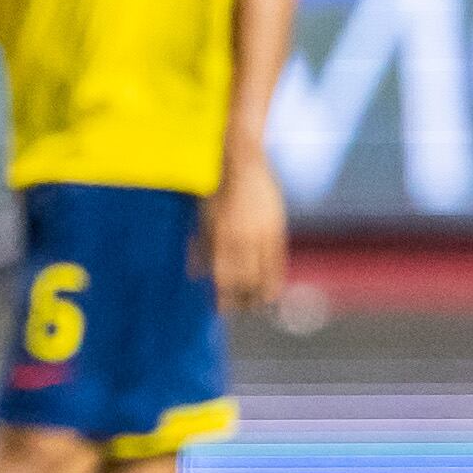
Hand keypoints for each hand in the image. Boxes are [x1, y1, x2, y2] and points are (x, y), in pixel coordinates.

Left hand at [200, 154, 288, 311]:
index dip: (223, 297)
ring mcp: (262, 233)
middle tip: (241, 309)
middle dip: (242, 299)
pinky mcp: (277, 228)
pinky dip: (276, 278)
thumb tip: (195, 275)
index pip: (223, 277)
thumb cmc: (217, 190)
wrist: (243, 163)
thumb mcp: (203, 218)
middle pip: (245, 280)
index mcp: (221, 236)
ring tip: (257, 305)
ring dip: (260, 293)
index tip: (222, 308)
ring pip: (264, 273)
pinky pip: (278, 260)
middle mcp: (242, 238)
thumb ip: (200, 247)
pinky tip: (273, 289)